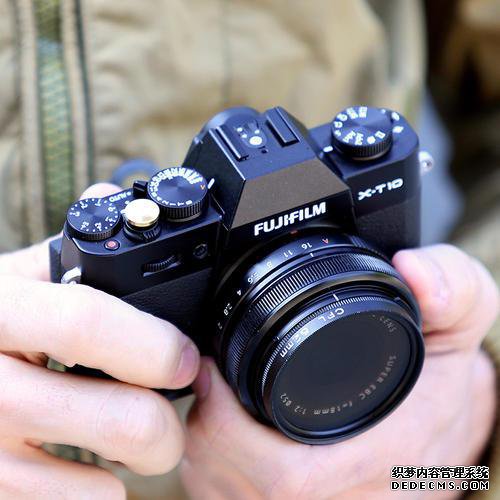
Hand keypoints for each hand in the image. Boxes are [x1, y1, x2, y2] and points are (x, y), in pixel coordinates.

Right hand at [0, 184, 199, 498]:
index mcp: (2, 306)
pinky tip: (97, 463)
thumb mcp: (24, 276)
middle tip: (174, 408)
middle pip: (116, 418)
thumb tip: (111, 198)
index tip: (184, 359)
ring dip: (141, 459)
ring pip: (99, 480)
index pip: (85, 323)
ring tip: (141, 432)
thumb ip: (71, 245)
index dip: (152, 346)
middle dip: (165, 423)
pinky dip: (100, 493)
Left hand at [182, 245, 498, 498]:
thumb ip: (451, 283)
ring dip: (211, 453)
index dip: (230, 430)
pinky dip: (221, 473)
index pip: (288, 476)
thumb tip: (413, 270)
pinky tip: (227, 437)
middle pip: (247, 492)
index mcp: (385, 458)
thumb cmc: (444, 377)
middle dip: (211, 432)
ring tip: (215, 402)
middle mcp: (355, 499)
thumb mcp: (460, 318)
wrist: (450, 424)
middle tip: (207, 377)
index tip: (211, 371)